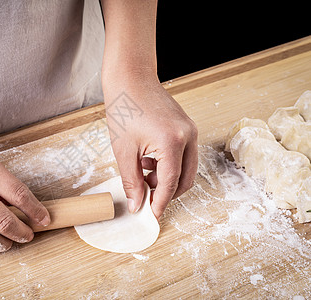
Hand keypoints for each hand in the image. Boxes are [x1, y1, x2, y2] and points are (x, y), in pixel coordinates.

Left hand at [103, 75, 197, 218]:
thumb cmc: (124, 109)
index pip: (170, 183)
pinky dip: (169, 164)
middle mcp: (188, 136)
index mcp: (172, 142)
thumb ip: (132, 181)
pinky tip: (149, 159)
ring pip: (186, 168)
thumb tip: (137, 205)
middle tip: (146, 196)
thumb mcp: (124, 151)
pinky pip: (184, 155)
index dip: (160, 202)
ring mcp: (190, 130)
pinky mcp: (187, 126)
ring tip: (143, 172)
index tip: (152, 215)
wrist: (130, 79)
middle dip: (166, 192)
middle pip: (185, 179)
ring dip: (167, 178)